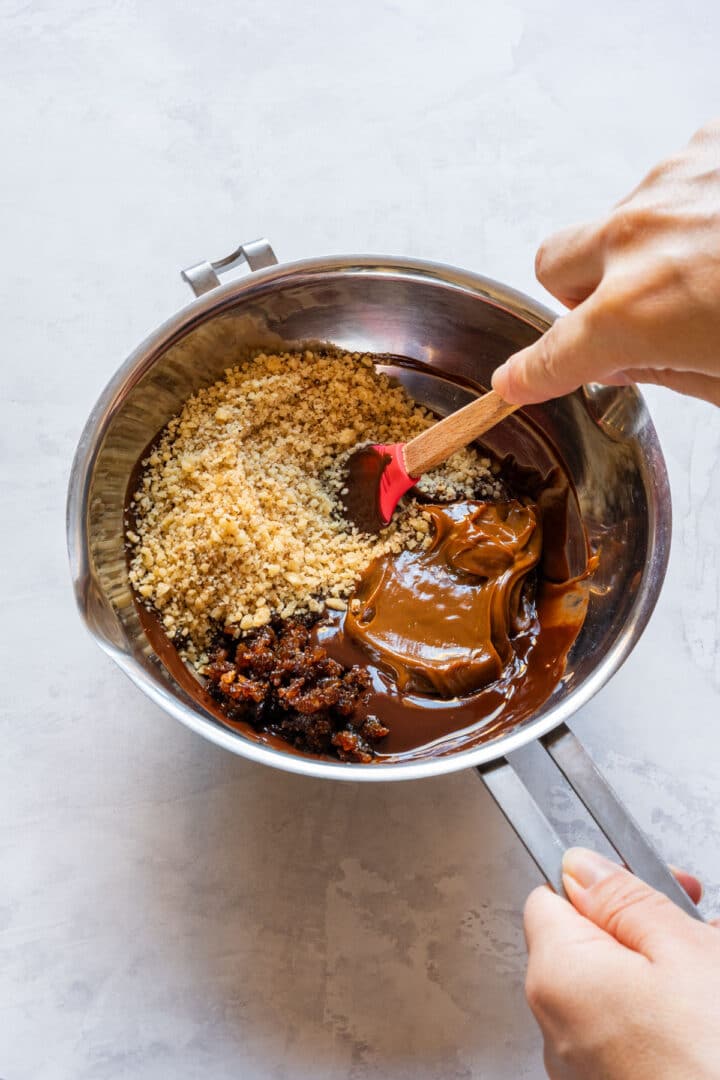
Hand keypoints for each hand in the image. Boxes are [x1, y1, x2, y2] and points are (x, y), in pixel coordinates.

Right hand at [493, 120, 719, 406]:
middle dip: (580, 294)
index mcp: (638, 312)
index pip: (553, 356)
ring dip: (643, 248)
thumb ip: (660, 366)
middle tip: (634, 313)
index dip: (531, 375)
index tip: (516, 381)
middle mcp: (638, 239)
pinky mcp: (707, 144)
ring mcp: (670, 182)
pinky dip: (688, 209)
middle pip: (554, 265)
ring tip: (710, 267)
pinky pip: (669, 184)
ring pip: (617, 223)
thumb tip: (627, 358)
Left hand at [524, 848, 719, 1078]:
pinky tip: (708, 1024)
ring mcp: (584, 1073)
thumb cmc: (716, 1060)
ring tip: (713, 981)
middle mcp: (555, 1029)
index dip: (604, 883)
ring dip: (663, 977)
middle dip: (645, 931)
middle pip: (587, 947)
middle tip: (703, 930)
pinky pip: (630, 1036)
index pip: (551, 898)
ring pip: (616, 994)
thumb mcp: (684, 951)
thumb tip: (581, 865)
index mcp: (557, 977)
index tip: (654, 883)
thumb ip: (625, 898)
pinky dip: (664, 1021)